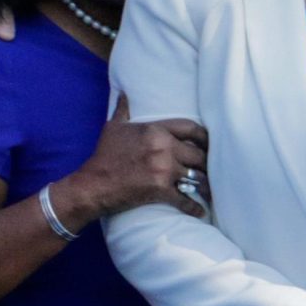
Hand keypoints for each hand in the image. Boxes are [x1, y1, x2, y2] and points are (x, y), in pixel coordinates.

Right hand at [58, 95, 209, 221]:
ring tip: (211, 190)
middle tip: (213, 169)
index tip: (210, 144)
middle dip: (207, 163)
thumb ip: (123, 110)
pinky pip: (185, 199)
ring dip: (205, 184)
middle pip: (199, 154)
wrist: (92, 185)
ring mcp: (163, 169)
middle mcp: (163, 148)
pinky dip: (194, 207)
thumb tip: (124, 93)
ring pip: (197, 176)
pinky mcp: (160, 190)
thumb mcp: (113, 128)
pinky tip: (201, 211)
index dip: (205, 137)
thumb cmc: (103, 156)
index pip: (191, 129)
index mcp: (155, 130)